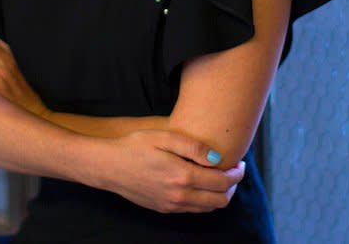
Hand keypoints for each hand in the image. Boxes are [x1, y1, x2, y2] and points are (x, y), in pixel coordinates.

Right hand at [98, 130, 245, 213]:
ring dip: (219, 195)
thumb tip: (217, 158)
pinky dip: (204, 200)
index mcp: (182, 176)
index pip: (222, 182)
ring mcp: (171, 205)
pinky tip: (201, 184)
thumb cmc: (135, 146)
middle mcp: (179, 196)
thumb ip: (193, 147)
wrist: (108, 166)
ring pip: (207, 208)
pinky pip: (193, 210)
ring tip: (220, 177)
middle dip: (232, 186)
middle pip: (220, 200)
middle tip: (233, 170)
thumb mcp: (164, 137)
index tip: (240, 163)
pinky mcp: (164, 209)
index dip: (236, 173)